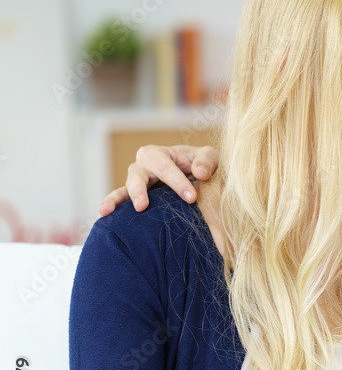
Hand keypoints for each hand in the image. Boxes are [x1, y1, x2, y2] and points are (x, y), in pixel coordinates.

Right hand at [98, 144, 219, 215]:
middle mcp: (143, 166)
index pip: (166, 167)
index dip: (177, 182)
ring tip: (108, 210)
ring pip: (125, 188)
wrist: (196, 179)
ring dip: (118, 199)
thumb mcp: (209, 158)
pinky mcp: (134, 197)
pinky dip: (111, 205)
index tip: (191, 198)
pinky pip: (120, 200)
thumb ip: (207, 161)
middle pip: (137, 175)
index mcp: (160, 154)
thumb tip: (201, 173)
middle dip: (140, 190)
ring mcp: (136, 182)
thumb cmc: (201, 165)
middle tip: (143, 206)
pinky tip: (104, 215)